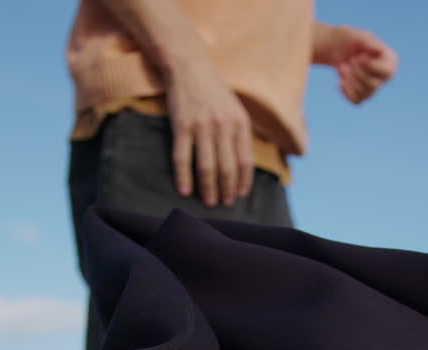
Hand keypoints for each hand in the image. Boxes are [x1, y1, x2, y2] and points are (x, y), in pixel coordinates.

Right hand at [165, 63, 253, 207]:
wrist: (190, 67)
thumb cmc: (214, 91)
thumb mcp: (236, 108)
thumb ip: (240, 133)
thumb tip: (243, 164)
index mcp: (240, 123)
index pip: (246, 161)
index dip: (243, 181)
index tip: (240, 195)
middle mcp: (223, 126)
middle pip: (227, 168)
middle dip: (227, 190)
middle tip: (224, 204)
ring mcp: (201, 127)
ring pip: (207, 166)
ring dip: (208, 188)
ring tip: (208, 202)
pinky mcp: (181, 126)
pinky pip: (182, 158)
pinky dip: (183, 177)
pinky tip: (184, 190)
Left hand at [314, 26, 398, 104]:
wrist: (335, 46)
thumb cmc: (349, 38)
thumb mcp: (359, 36)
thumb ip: (369, 42)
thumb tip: (379, 50)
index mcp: (390, 60)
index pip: (387, 72)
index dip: (371, 67)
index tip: (359, 56)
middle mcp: (385, 75)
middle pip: (373, 84)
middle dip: (357, 73)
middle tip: (350, 60)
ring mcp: (374, 86)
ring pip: (365, 94)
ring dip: (350, 81)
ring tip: (342, 66)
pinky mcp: (362, 94)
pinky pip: (357, 101)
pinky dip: (347, 92)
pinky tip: (341, 81)